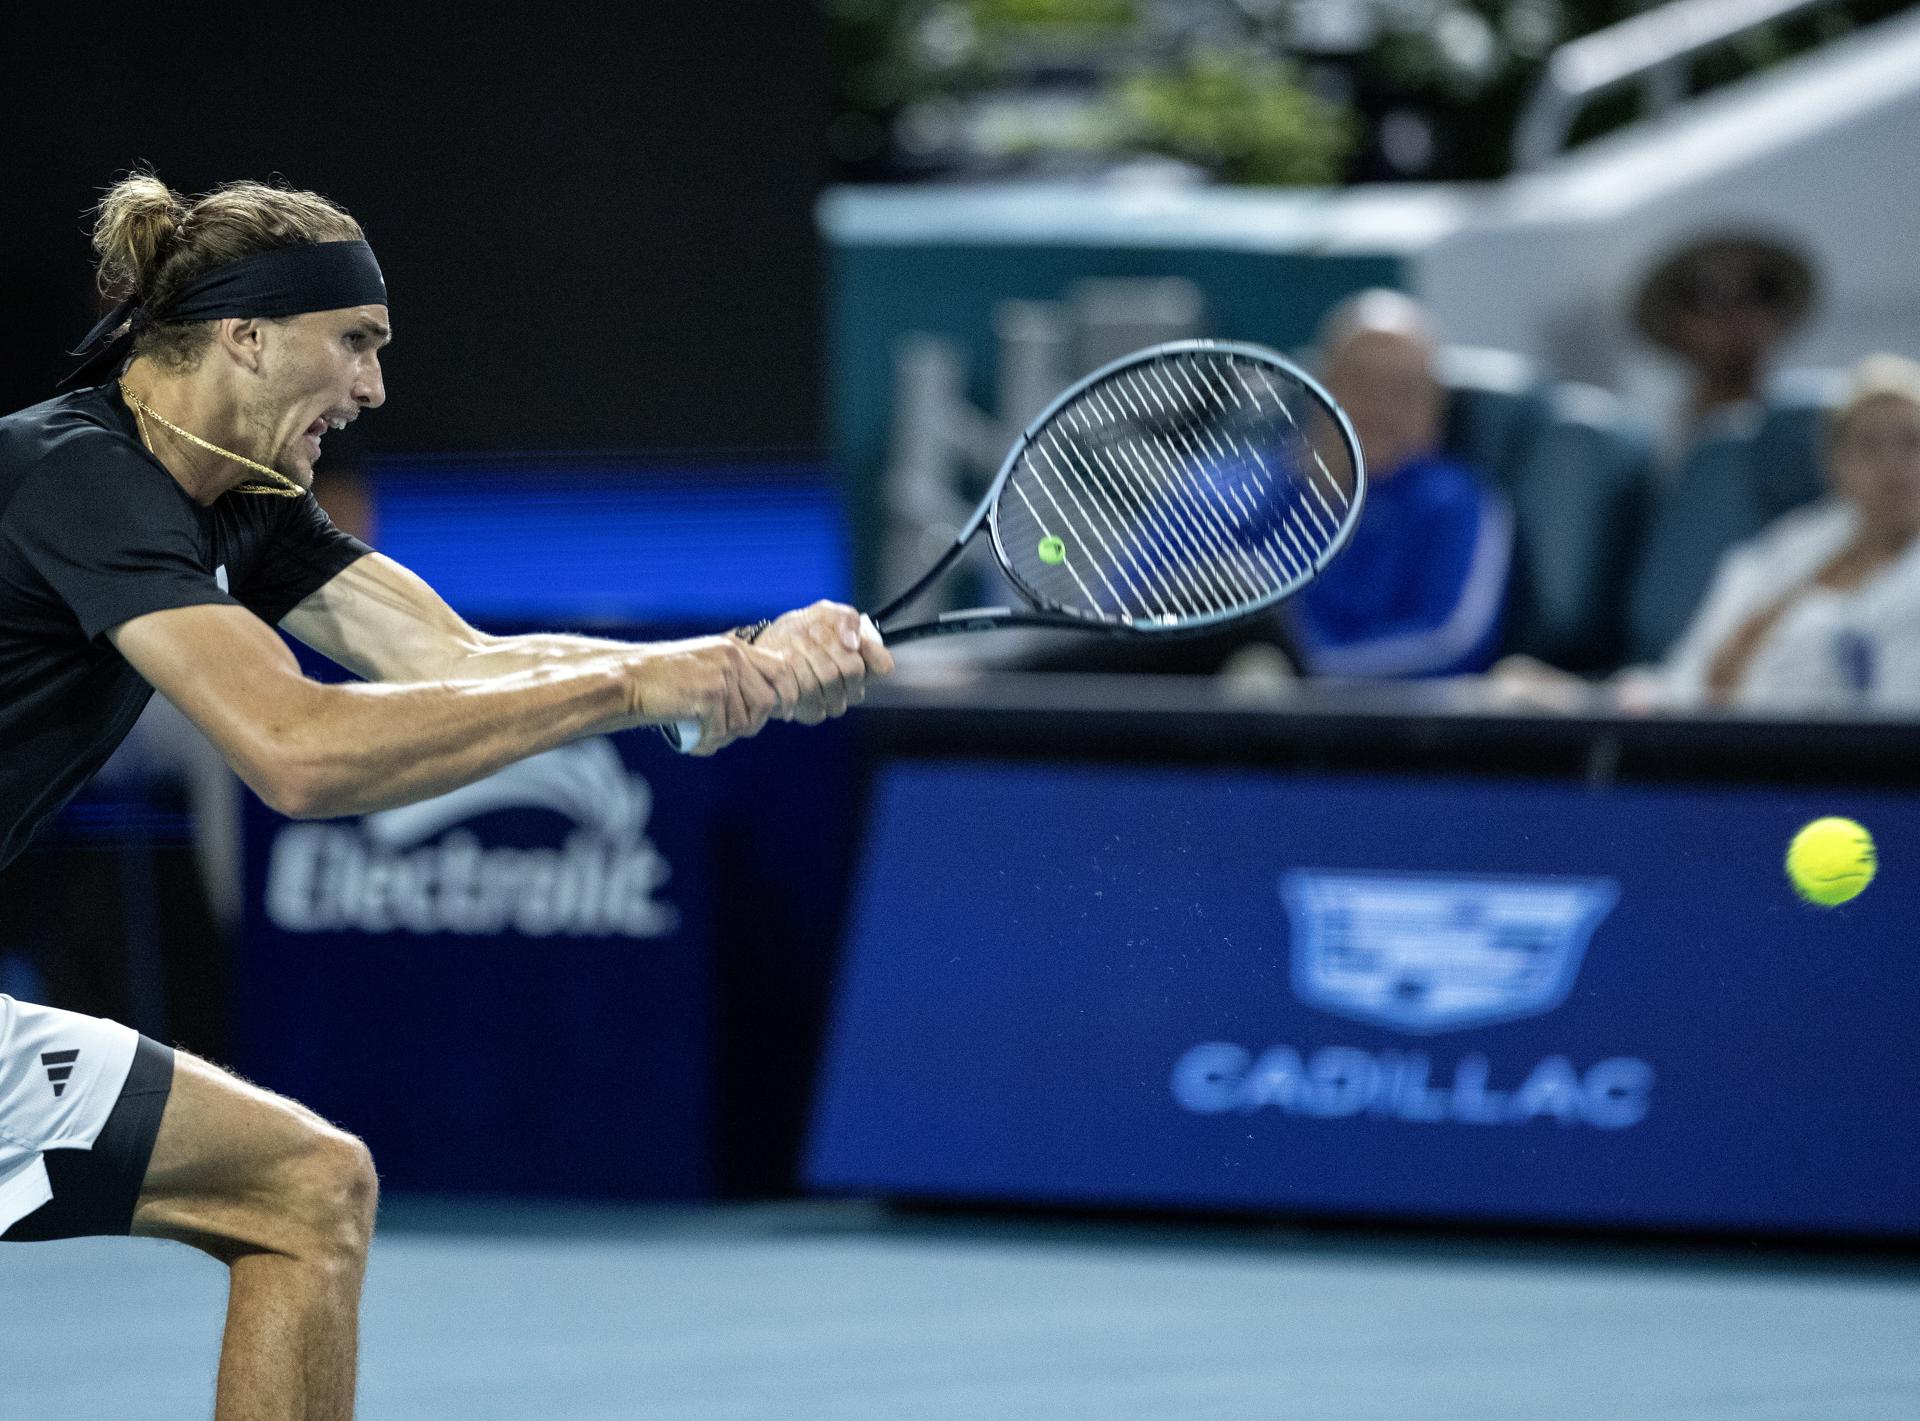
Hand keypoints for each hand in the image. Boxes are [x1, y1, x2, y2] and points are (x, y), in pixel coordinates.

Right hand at [623, 634, 801, 755]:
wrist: (628, 680)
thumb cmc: (662, 680)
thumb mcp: (704, 666)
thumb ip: (734, 676)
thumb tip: (769, 705)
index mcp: (734, 647)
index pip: (780, 668)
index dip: (788, 694)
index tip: (785, 713)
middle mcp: (732, 657)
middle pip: (766, 701)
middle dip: (751, 724)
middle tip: (727, 733)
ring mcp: (722, 675)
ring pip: (744, 721)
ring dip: (725, 737)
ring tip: (704, 735)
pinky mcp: (710, 695)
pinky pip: (721, 731)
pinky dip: (708, 743)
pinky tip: (694, 742)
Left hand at [753, 601, 894, 723]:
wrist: (766, 648)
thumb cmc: (800, 632)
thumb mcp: (824, 614)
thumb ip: (845, 618)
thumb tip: (852, 641)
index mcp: (865, 667)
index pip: (882, 665)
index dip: (864, 646)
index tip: (841, 631)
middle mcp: (854, 689)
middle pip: (853, 669)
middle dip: (828, 643)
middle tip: (812, 631)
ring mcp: (834, 703)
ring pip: (830, 678)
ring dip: (809, 652)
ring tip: (796, 641)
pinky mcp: (812, 713)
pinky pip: (808, 690)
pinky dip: (794, 667)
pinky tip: (786, 659)